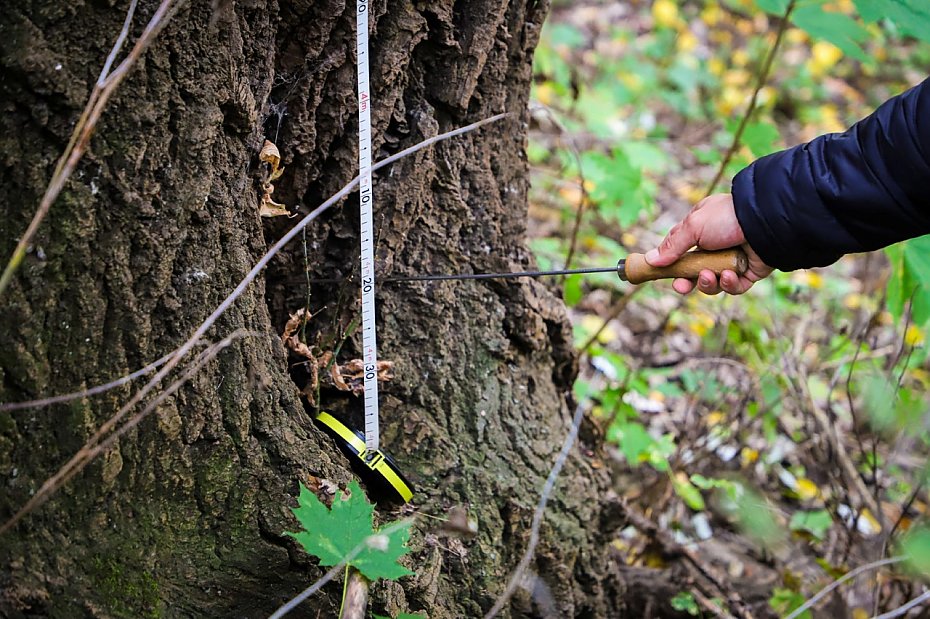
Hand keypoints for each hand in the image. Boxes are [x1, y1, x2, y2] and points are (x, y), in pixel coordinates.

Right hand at [645, 193, 772, 294]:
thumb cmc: (727, 218)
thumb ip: (672, 246)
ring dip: (708, 283)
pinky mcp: (749, 273)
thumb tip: (651, 260)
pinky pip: (734, 287)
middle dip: (687, 282)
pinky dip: (729, 285)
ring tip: (710, 276)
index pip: (681, 252)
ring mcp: (732, 260)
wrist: (765, 222)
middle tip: (682, 287)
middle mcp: (716, 246)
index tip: (664, 274)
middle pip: (695, 273)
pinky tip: (729, 276)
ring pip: (714, 283)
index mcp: (702, 231)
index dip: (672, 266)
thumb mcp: (692, 227)